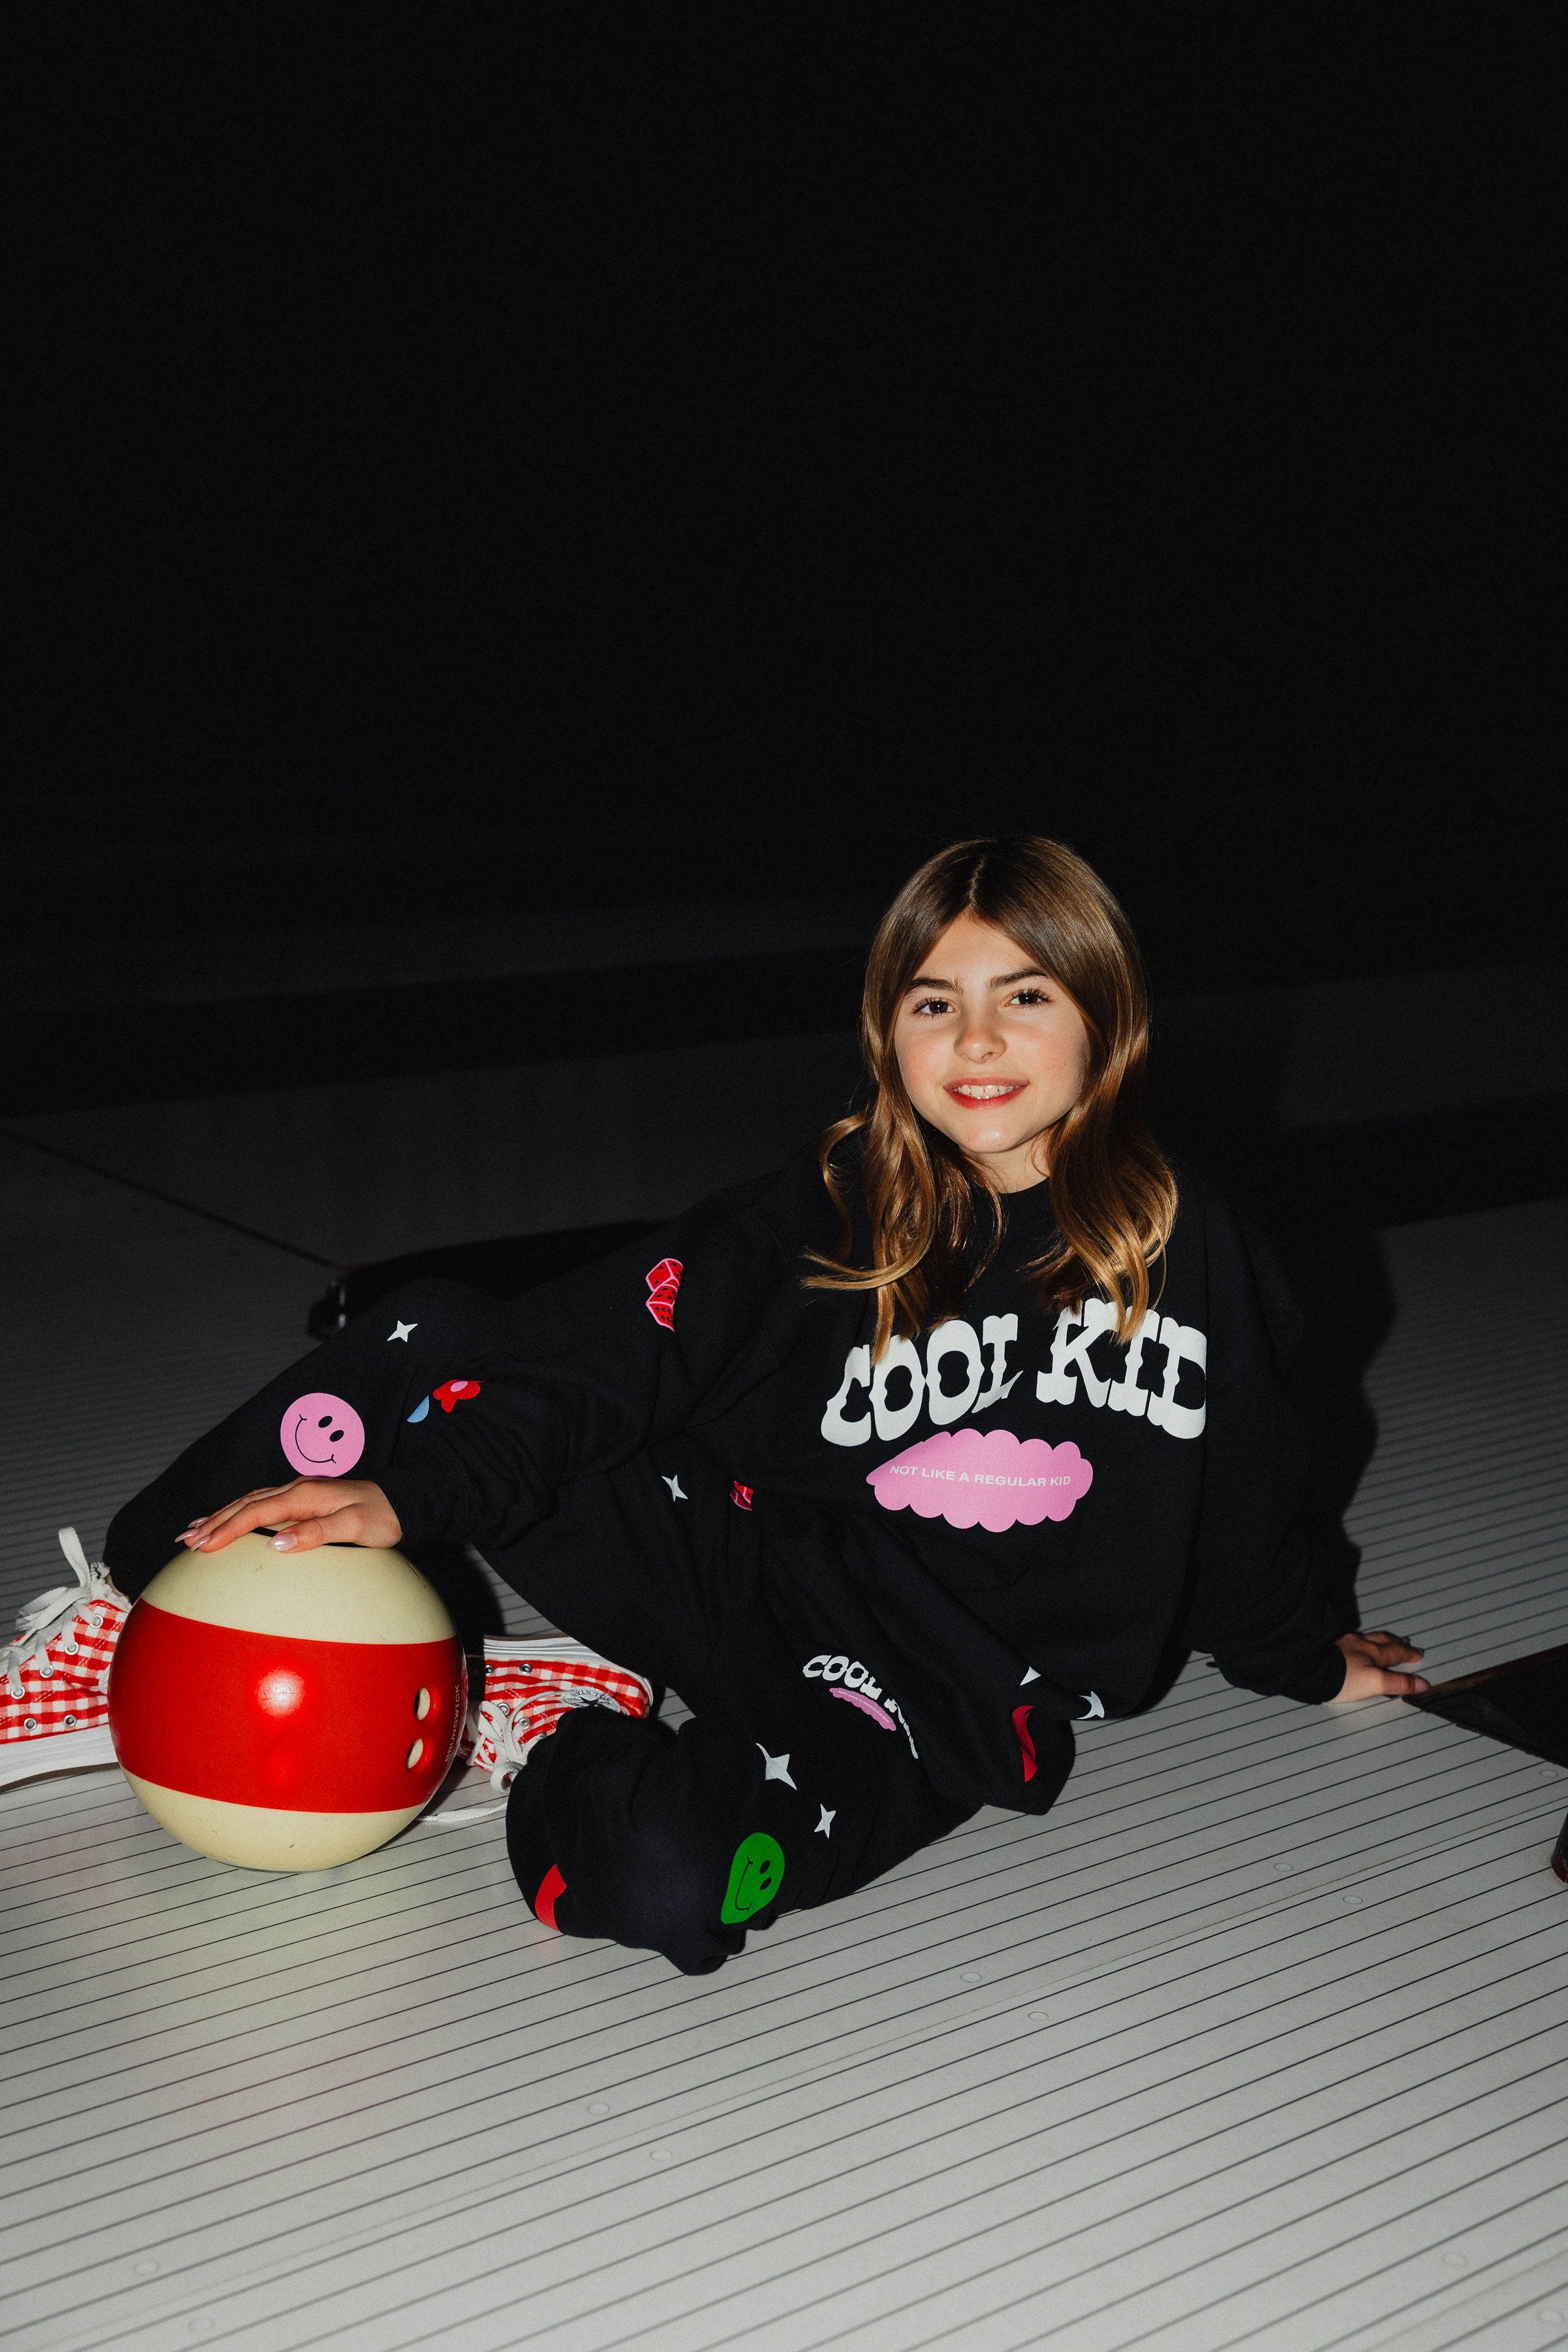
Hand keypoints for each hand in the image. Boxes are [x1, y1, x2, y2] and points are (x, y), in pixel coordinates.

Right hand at [179, 1479, 401, 1556]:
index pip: (257, 1512)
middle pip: (245, 1504)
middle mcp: (298, 1488)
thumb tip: (279, 1544)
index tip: (202, 1545)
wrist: (403, 1501)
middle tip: (184, 1540)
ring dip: (221, 1516)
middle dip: (213, 1522)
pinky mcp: (303, 1498)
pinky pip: (262, 1503)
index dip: (228, 1528)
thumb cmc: (383, 1517)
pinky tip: (230, 1521)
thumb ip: (318, 1534)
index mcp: (305, 1495)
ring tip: (193, 1532)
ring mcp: (300, 1491)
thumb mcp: (356, 1528)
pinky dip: (239, 1512)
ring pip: (250, 1501)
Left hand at [1331, 1629, 1428, 1700]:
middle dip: (1397, 1643)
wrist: (1310, 1670)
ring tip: (1386, 1639)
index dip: (1409, 1655)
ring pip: (1368, 1638)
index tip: (1418, 1654)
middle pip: (1383, 1641)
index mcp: (1373, 1653)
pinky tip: (1356, 1641)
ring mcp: (1344, 1643)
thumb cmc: (1341, 1677)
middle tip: (1406, 1642)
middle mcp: (1360, 1644)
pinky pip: (1351, 1638)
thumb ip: (1398, 1683)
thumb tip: (1421, 1684)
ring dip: (1381, 1639)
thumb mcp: (1375, 1683)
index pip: (1397, 1653)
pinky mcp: (1330, 1645)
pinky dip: (1360, 1640)